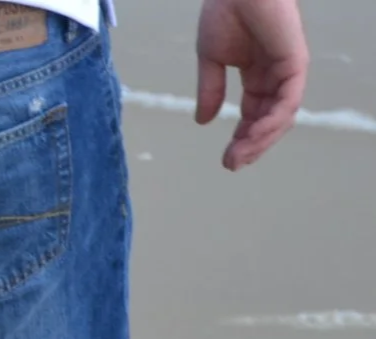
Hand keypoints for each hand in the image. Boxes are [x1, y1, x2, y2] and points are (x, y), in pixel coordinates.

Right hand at [196, 0, 307, 169]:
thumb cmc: (224, 11)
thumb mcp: (210, 60)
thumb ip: (210, 90)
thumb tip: (203, 121)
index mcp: (257, 73)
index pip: (254, 113)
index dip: (241, 137)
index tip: (226, 158)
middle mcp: (275, 74)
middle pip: (269, 120)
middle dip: (251, 145)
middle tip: (232, 164)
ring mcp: (287, 70)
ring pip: (281, 116)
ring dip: (261, 140)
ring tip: (240, 155)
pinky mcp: (295, 63)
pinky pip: (287, 101)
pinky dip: (272, 121)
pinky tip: (253, 136)